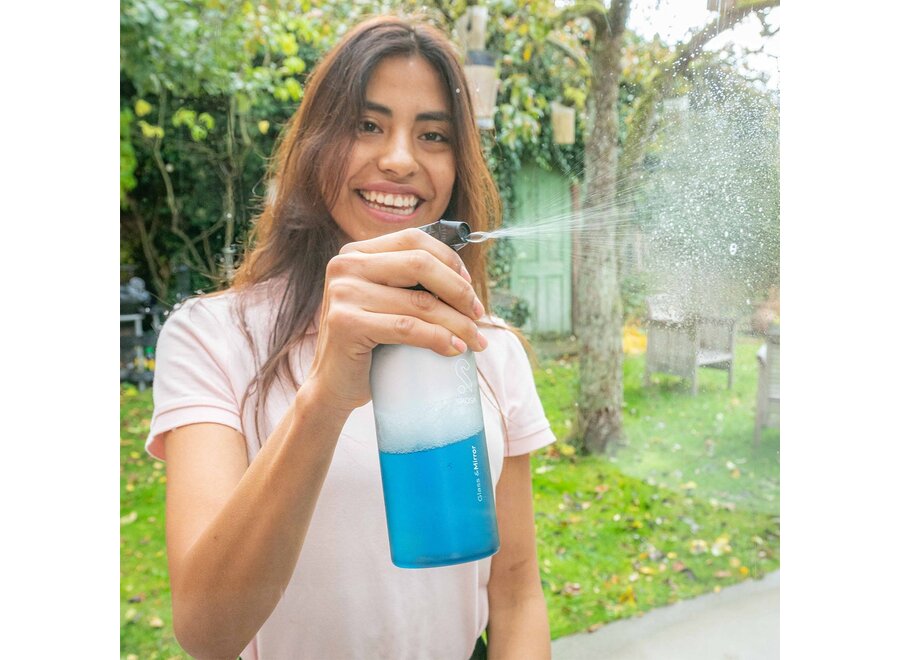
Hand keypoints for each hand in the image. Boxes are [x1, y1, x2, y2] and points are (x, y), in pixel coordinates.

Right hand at [303, 228, 486, 414]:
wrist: (332, 385)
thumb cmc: (368, 344)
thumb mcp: (384, 302)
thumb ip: (408, 283)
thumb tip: (464, 278)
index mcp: (356, 253)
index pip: (414, 240)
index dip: (450, 260)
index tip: (470, 287)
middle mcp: (345, 266)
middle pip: (420, 264)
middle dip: (459, 290)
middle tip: (478, 315)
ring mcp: (344, 293)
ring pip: (419, 301)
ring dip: (458, 322)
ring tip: (476, 340)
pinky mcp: (347, 324)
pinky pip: (407, 328)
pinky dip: (439, 339)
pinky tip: (456, 349)